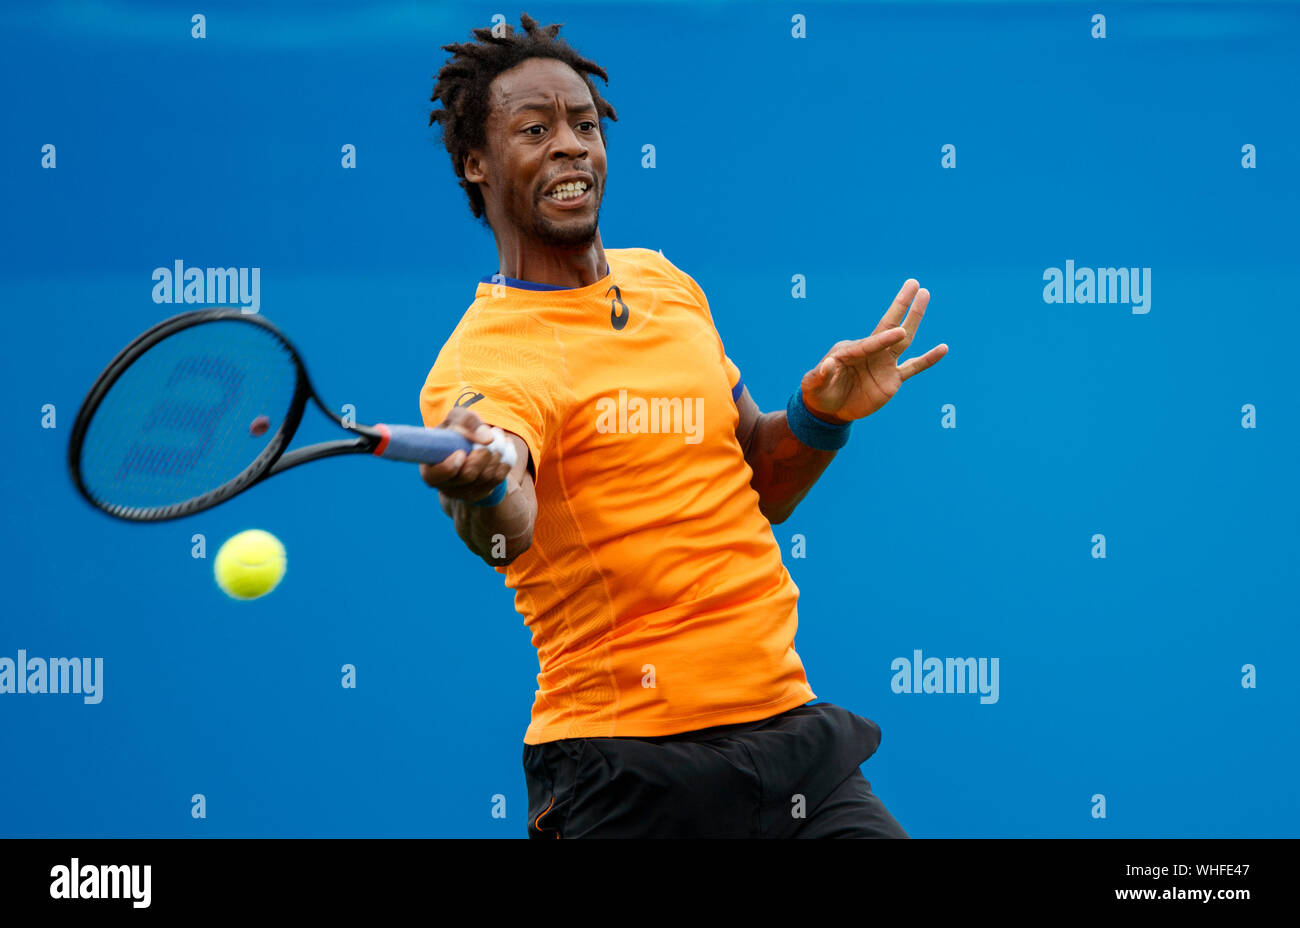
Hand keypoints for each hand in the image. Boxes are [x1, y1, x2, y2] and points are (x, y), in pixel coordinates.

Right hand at [418, 406, 511, 504]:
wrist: (468, 445)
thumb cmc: (456, 431)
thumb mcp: (456, 418)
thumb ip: (467, 422)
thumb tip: (487, 439)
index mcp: (429, 468)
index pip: (434, 476)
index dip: (449, 467)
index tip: (461, 452)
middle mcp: (444, 485)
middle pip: (468, 475)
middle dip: (483, 453)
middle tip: (492, 435)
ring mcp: (463, 493)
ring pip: (486, 477)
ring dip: (498, 453)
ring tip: (498, 436)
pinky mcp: (481, 492)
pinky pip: (499, 479)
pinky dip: (506, 460)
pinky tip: (506, 446)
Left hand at [801, 279, 947, 422]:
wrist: (830, 409)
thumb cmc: (818, 393)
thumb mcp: (813, 385)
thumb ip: (819, 376)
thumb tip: (827, 366)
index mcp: (851, 350)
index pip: (870, 343)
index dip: (883, 339)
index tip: (899, 332)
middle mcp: (870, 352)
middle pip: (889, 327)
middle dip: (901, 306)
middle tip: (913, 284)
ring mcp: (883, 364)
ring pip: (904, 340)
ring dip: (915, 319)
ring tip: (925, 295)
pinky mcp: (892, 379)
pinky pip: (914, 367)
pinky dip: (928, 359)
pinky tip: (943, 349)